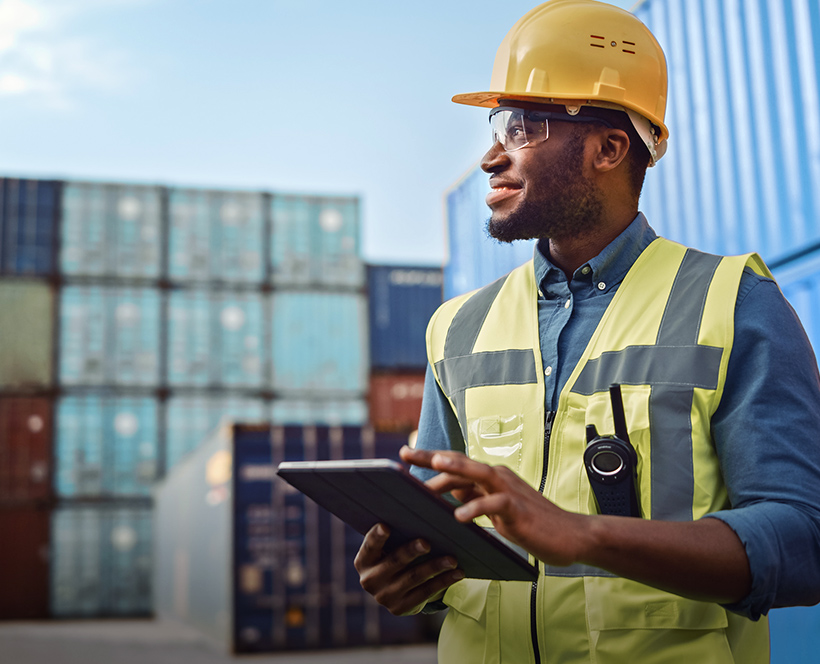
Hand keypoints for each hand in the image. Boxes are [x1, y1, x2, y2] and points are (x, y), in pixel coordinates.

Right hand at [354, 522, 464, 615]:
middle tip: (426, 543)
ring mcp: (385, 597)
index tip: (386, 526)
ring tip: (452, 559)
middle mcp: (370, 580)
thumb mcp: (387, 548)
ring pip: (414, 578)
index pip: (369, 547)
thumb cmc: (393, 557)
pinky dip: (443, 581)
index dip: (376, 537)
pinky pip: (425, 593)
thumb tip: (417, 509)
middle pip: (394, 562)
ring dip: (435, 567)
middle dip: (411, 552)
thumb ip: (395, 535)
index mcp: (363, 561)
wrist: (392, 591)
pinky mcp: (401, 608)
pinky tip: (457, 573)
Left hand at [400, 446, 752, 603]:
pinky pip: (495, 505)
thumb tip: (445, 504)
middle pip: (459, 462)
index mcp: (489, 477)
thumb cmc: (532, 525)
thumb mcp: (497, 513)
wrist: (571, 536)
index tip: (404, 454)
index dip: (429, 458)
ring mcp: (508, 490)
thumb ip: (475, 503)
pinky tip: (460, 517)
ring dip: (454, 470)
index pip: (454, 464)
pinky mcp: (519, 508)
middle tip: (405, 455)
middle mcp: (496, 477)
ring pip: (477, 474)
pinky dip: (477, 508)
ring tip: (432, 470)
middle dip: (431, 458)